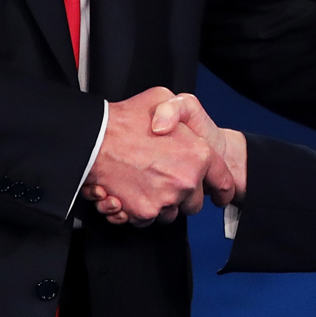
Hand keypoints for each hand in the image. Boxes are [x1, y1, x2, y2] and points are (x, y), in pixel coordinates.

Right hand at [81, 87, 232, 226]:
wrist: (93, 141)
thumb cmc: (126, 119)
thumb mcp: (162, 97)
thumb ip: (179, 110)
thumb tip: (179, 129)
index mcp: (198, 155)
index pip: (222, 180)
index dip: (221, 187)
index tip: (220, 193)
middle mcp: (186, 180)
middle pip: (195, 202)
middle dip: (184, 195)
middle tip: (166, 180)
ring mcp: (165, 199)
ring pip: (171, 213)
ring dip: (162, 203)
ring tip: (145, 184)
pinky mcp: (144, 212)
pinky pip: (148, 220)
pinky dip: (139, 210)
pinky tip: (129, 193)